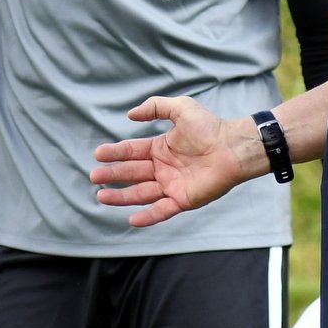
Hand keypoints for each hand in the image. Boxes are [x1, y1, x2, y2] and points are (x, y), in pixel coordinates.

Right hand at [91, 96, 258, 226]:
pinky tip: (131, 219)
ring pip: (141, 193)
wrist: (234, 147)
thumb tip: (130, 114)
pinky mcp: (183, 199)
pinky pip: (162, 210)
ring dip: (121, 196)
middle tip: (94, 176)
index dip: (115, 153)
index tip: (98, 154)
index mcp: (161, 149)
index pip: (132, 152)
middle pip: (132, 173)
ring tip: (102, 196)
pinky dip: (148, 216)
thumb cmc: (210, 127)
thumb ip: (155, 107)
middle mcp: (164, 169)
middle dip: (113, 175)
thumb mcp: (180, 108)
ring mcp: (172, 185)